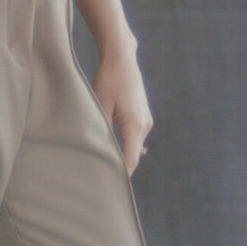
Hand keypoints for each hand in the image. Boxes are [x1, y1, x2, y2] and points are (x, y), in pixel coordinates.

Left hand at [92, 50, 153, 174]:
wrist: (122, 58)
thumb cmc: (108, 79)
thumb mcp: (100, 106)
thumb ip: (102, 132)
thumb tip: (100, 152)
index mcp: (136, 126)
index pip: (130, 160)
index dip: (121, 175)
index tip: (110, 187)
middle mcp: (145, 125)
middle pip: (133, 155)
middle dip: (119, 165)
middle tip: (101, 176)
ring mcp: (146, 119)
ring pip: (133, 144)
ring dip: (121, 151)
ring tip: (102, 160)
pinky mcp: (142, 113)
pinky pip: (133, 134)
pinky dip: (124, 141)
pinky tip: (109, 141)